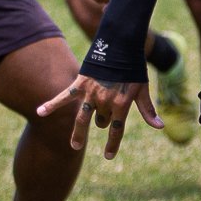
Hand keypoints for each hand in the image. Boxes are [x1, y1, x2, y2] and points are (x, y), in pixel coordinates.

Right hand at [36, 73, 160, 158]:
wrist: (121, 44)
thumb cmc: (133, 67)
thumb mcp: (142, 90)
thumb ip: (148, 110)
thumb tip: (160, 127)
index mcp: (121, 105)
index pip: (116, 131)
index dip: (112, 145)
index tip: (108, 156)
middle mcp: (105, 102)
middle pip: (101, 122)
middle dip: (102, 122)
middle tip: (101, 124)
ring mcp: (91, 93)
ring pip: (82, 119)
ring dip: (78, 133)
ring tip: (76, 146)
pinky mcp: (80, 83)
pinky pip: (64, 97)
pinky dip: (51, 104)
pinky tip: (40, 113)